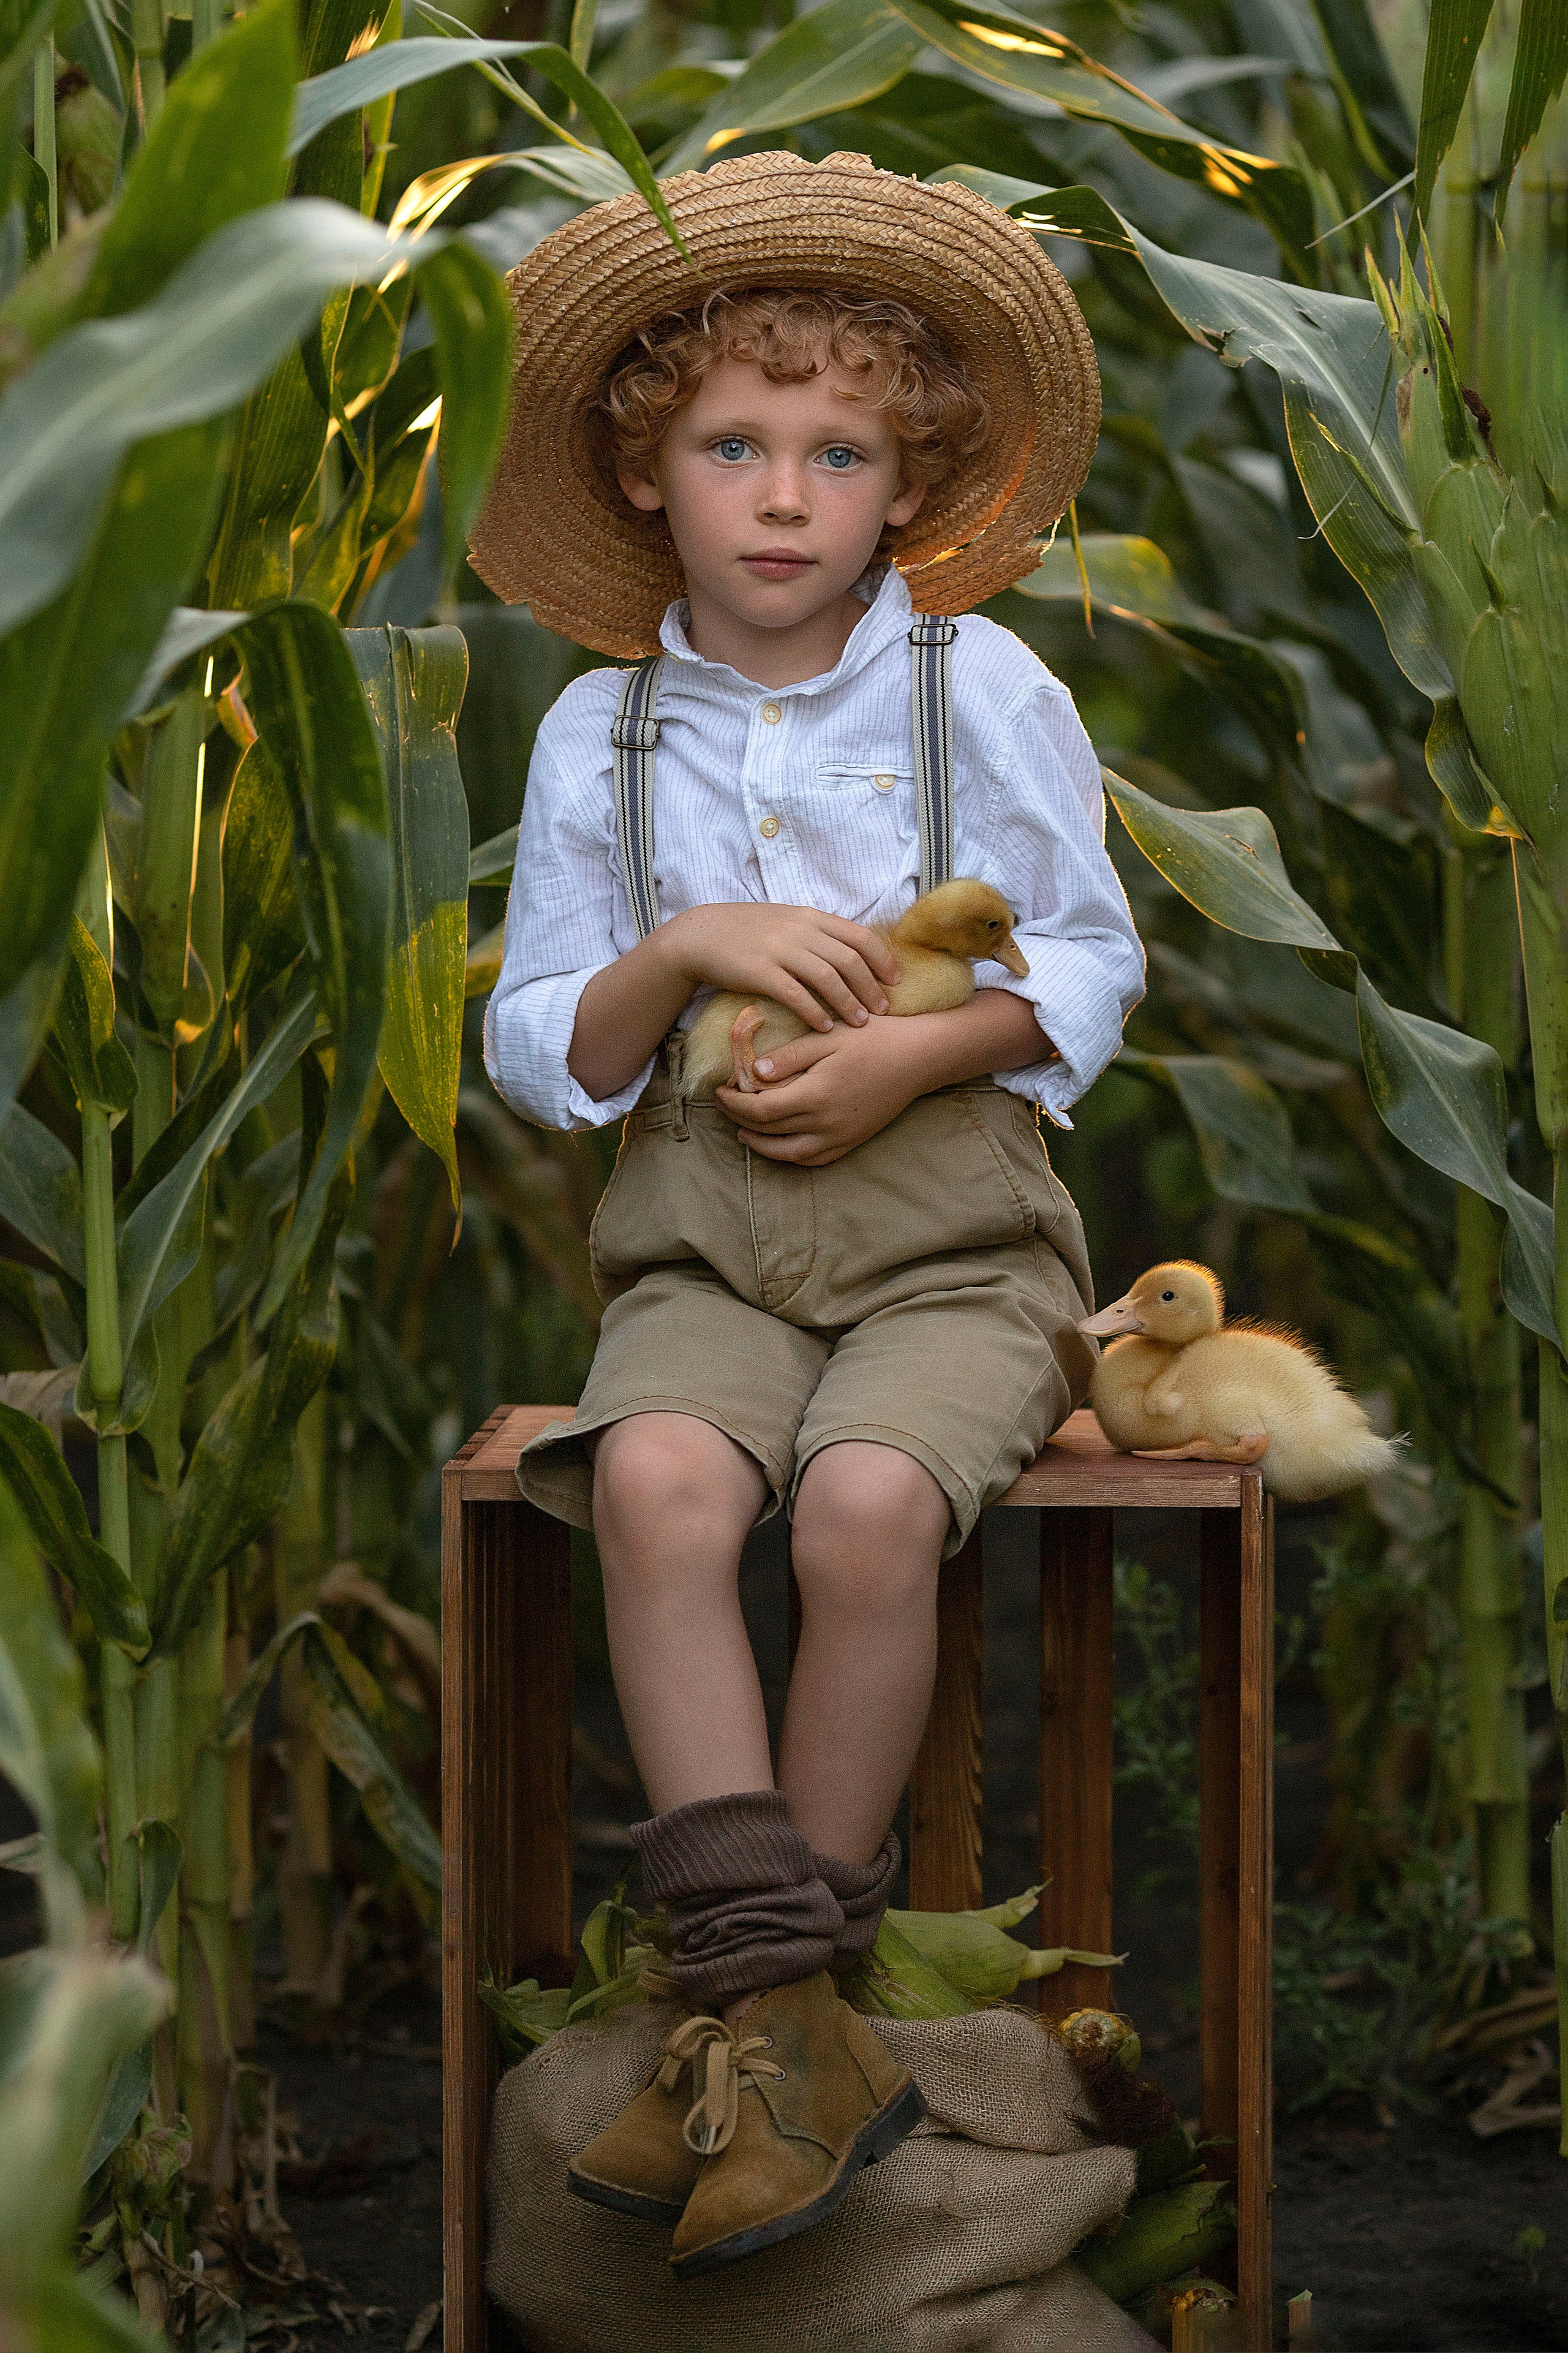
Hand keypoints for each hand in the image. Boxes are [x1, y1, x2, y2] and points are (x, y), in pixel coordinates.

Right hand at [661, 903, 899, 1034]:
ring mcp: (780, 950)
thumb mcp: (787, 922)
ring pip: (827, 978)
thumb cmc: (747, 932)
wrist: (702, 936)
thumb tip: (852, 953)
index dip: (883, 960)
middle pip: (849, 960)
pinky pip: (796, 995)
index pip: (860, 936)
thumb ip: (818, 934)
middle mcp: (800, 930)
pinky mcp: (760, 972)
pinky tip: (826, 1027)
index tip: (896, 981)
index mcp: (811, 917)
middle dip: (871, 987)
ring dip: (848, 1003)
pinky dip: (815, 1012)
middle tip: (883, 1010)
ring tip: (861, 1023)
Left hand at [712, 988, 1053, 1165]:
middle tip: (723, 1105)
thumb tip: (754, 1073)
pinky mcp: (853, 1140)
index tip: (718, 1089)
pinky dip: (791, 1155)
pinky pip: (815, 1158)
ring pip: (789, 1154)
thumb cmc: (875, 1038)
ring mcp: (841, 1137)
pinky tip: (781, 1143)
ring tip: (743, 1130)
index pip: (760, 1109)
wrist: (920, 1057)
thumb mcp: (828, 1037)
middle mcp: (826, 1124)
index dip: (734, 1102)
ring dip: (761, 1145)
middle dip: (740, 1120)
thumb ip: (790, 1056)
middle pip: (770, 1132)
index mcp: (816, 1095)